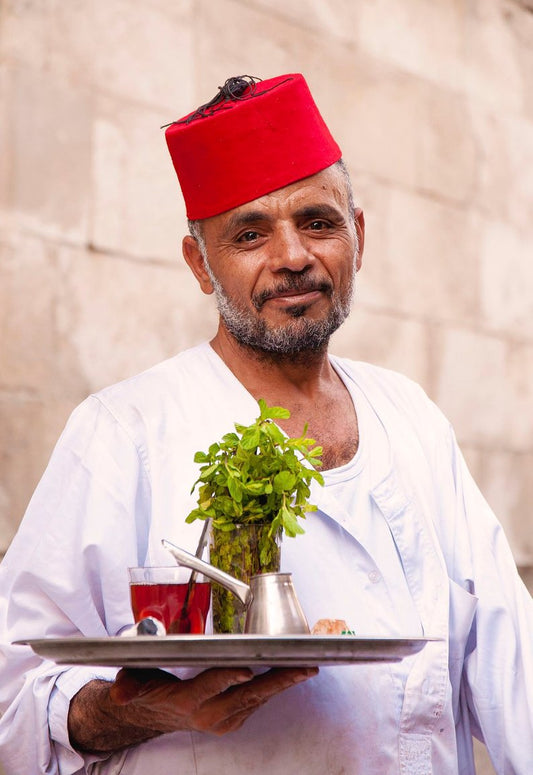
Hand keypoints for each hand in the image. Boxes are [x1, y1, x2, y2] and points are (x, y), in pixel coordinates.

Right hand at [110, 665, 317, 734]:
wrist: (154, 714)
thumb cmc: (148, 690)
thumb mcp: (133, 683)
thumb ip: (128, 687)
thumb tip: (120, 693)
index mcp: (188, 702)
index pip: (212, 686)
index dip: (229, 677)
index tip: (248, 670)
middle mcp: (212, 714)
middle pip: (248, 694)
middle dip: (277, 680)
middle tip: (301, 667)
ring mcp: (226, 718)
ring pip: (260, 698)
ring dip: (284, 682)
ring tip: (307, 667)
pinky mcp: (236, 716)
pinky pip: (260, 700)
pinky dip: (277, 685)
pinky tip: (292, 671)